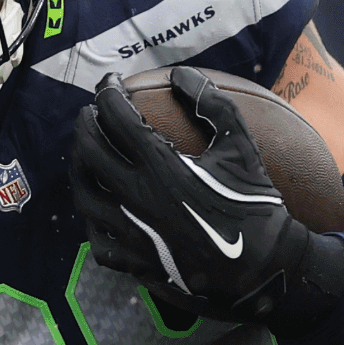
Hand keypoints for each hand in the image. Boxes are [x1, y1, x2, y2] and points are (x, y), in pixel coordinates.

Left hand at [69, 68, 343, 332]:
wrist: (264, 271)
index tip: (111, 84)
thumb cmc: (256, 207)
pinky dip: (93, 217)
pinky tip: (101, 206)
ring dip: (80, 166)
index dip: (107, 92)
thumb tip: (182, 73)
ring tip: (88, 153)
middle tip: (92, 112)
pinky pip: (97, 237)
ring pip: (83, 193)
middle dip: (85, 123)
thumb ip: (212, 104)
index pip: (115, 116)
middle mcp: (135, 197)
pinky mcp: (132, 262)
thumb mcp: (241, 147)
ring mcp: (129, 232)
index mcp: (159, 166)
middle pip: (88, 149)